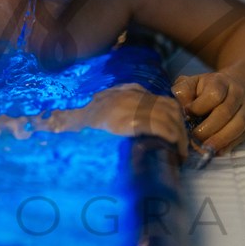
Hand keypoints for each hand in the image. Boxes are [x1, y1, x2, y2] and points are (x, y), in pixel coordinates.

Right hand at [60, 84, 187, 155]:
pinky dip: (172, 138)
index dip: (172, 117)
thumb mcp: (95, 117)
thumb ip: (111, 116)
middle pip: (169, 106)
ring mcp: (130, 106)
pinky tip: (174, 149)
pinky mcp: (130, 121)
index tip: (176, 135)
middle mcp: (129, 95)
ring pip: (169, 116)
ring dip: (179, 135)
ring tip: (179, 153)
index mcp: (124, 92)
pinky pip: (161, 126)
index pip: (159, 100)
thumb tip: (127, 130)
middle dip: (180, 127)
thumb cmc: (78, 128)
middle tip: (181, 148)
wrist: (63, 127)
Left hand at [173, 72, 244, 155]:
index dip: (199, 107)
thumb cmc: (204, 89)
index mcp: (221, 81)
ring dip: (220, 139)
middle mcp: (237, 93)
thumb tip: (182, 109)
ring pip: (238, 125)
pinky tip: (217, 151)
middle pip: (226, 112)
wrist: (232, 89)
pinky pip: (242, 136)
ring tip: (205, 148)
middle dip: (208, 127)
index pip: (214, 95)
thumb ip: (183, 92)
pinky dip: (229, 145)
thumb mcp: (191, 83)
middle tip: (194, 137)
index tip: (187, 115)